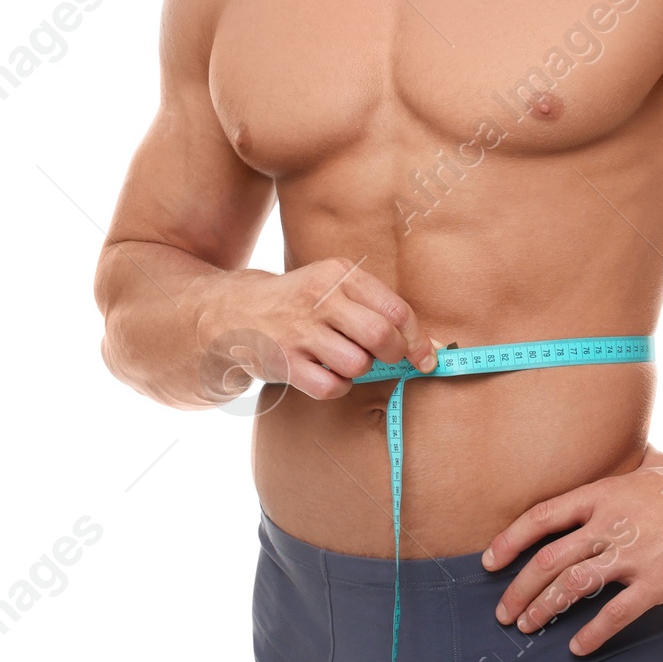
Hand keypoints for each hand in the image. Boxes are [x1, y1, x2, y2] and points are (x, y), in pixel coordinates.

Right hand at [194, 257, 436, 403]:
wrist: (236, 312)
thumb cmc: (301, 303)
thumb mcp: (334, 285)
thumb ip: (376, 308)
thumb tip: (426, 346)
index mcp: (339, 274)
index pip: (395, 309)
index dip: (417, 338)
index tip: (426, 357)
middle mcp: (320, 299)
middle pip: (381, 336)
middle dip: (394, 355)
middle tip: (387, 358)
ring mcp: (299, 331)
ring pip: (358, 364)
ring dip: (360, 370)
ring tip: (346, 359)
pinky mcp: (284, 361)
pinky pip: (331, 387)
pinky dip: (338, 387)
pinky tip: (328, 374)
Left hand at [480, 444, 662, 653]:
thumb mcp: (653, 465)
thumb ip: (629, 469)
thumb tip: (624, 455)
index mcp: (604, 494)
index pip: (542, 516)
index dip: (510, 540)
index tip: (489, 561)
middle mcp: (611, 522)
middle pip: (549, 558)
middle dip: (519, 588)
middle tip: (503, 613)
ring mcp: (634, 552)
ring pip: (573, 585)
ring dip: (545, 609)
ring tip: (529, 628)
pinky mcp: (659, 580)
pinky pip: (615, 612)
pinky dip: (592, 632)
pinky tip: (578, 646)